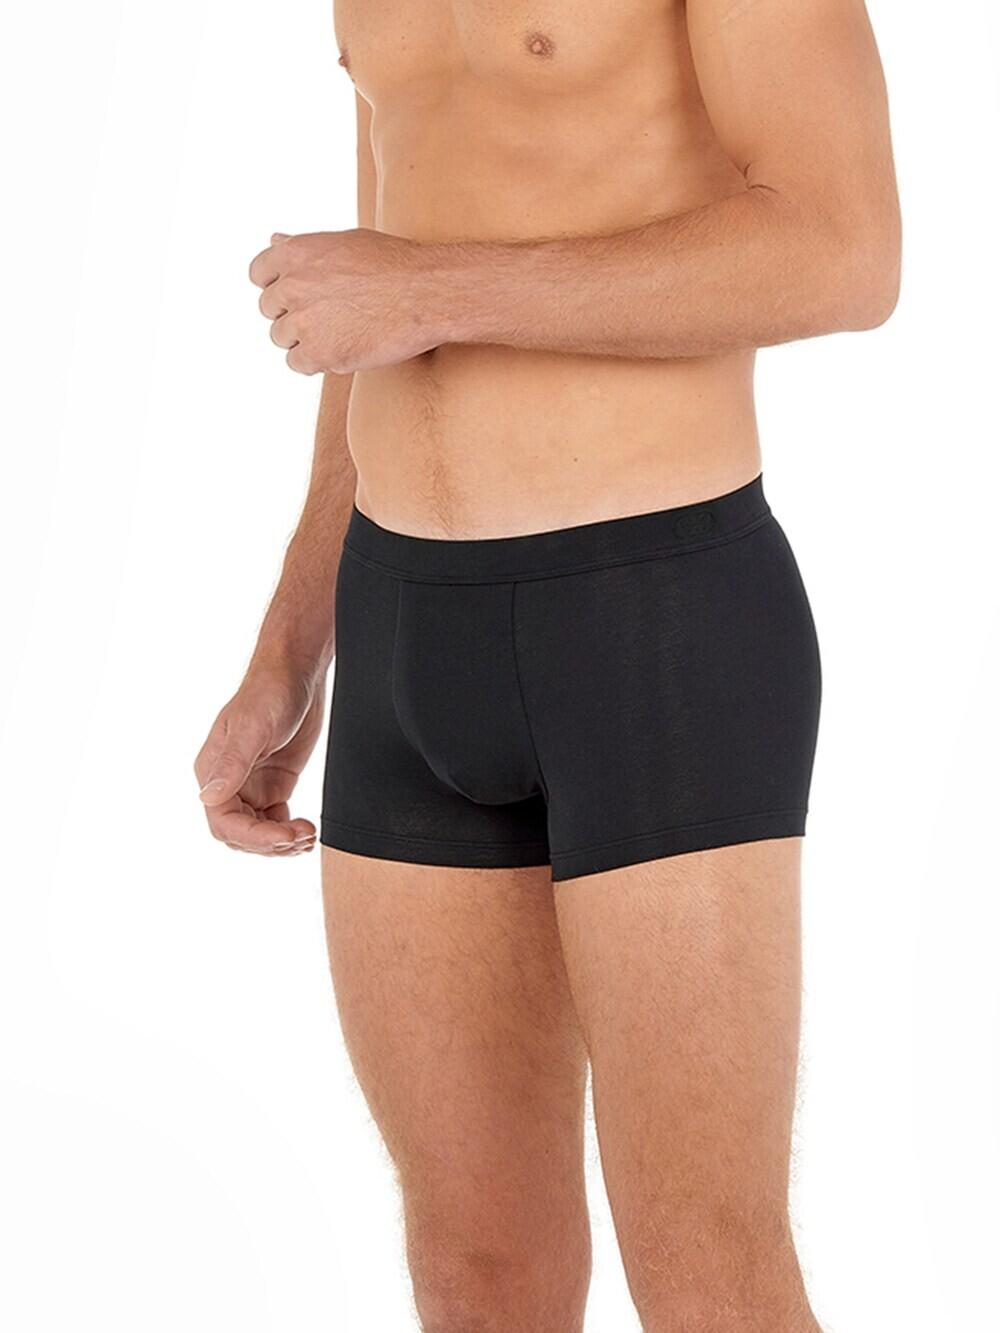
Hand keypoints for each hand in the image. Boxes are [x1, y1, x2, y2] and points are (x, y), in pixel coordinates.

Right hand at [194, 665, 325, 855]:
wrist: (296, 674)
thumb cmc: (269, 692)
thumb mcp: (252, 728)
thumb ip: (233, 764)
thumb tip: (208, 798)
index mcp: (214, 771)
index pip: (224, 823)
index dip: (254, 837)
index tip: (284, 836)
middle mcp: (229, 783)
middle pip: (241, 835)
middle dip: (270, 844)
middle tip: (302, 837)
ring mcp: (251, 786)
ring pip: (259, 833)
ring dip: (282, 843)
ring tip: (308, 837)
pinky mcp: (274, 785)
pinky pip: (275, 822)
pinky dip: (289, 833)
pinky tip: (306, 831)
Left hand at [249, 229, 450, 374]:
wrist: (427, 294)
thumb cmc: (394, 265)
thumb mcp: (345, 241)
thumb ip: (305, 247)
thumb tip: (275, 239)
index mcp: (295, 252)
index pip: (259, 273)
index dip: (278, 286)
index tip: (299, 294)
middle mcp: (292, 285)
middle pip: (269, 309)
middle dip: (293, 313)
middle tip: (329, 316)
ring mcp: (303, 322)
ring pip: (282, 338)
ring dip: (305, 339)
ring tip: (340, 333)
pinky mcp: (319, 354)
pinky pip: (298, 364)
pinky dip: (316, 362)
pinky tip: (342, 350)